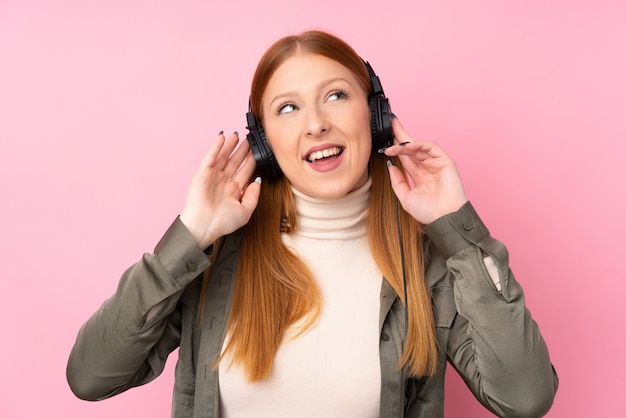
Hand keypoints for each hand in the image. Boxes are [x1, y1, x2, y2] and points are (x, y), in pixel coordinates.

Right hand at [180, 132, 260, 248]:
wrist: (204, 225)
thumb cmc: (222, 223)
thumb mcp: (245, 211)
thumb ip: (253, 196)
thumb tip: (258, 181)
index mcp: (234, 191)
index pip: (245, 172)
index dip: (251, 161)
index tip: (258, 151)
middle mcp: (224, 182)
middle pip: (235, 162)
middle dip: (242, 151)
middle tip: (249, 139)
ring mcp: (213, 176)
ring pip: (224, 157)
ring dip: (230, 145)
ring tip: (237, 135)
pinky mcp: (203, 173)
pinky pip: (211, 156)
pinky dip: (217, 146)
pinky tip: (222, 137)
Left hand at [382, 117, 467, 224]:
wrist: (443, 218)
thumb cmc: (428, 212)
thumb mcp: (405, 197)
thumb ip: (397, 182)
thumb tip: (391, 166)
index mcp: (419, 176)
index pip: (405, 157)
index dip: (396, 148)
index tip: (384, 141)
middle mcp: (427, 167)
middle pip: (411, 148)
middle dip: (400, 136)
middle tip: (389, 124)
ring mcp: (436, 163)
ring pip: (418, 147)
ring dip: (404, 143)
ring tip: (392, 142)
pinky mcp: (444, 161)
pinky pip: (430, 147)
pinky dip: (417, 144)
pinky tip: (406, 146)